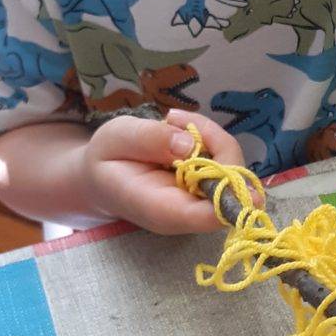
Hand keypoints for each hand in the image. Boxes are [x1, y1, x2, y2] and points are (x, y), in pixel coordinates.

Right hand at [82, 108, 250, 234]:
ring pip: (234, 170)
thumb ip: (148, 139)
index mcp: (161, 209)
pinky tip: (182, 129)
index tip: (234, 172)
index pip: (206, 215)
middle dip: (217, 145)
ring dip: (212, 137)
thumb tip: (189, 144)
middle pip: (231, 188)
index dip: (231, 197)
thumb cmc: (106, 161)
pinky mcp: (208, 189)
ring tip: (172, 121)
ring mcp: (201, 202)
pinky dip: (211, 140)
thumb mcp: (116, 138)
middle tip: (175, 120)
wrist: (101, 177)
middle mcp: (188, 213)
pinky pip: (226, 162)